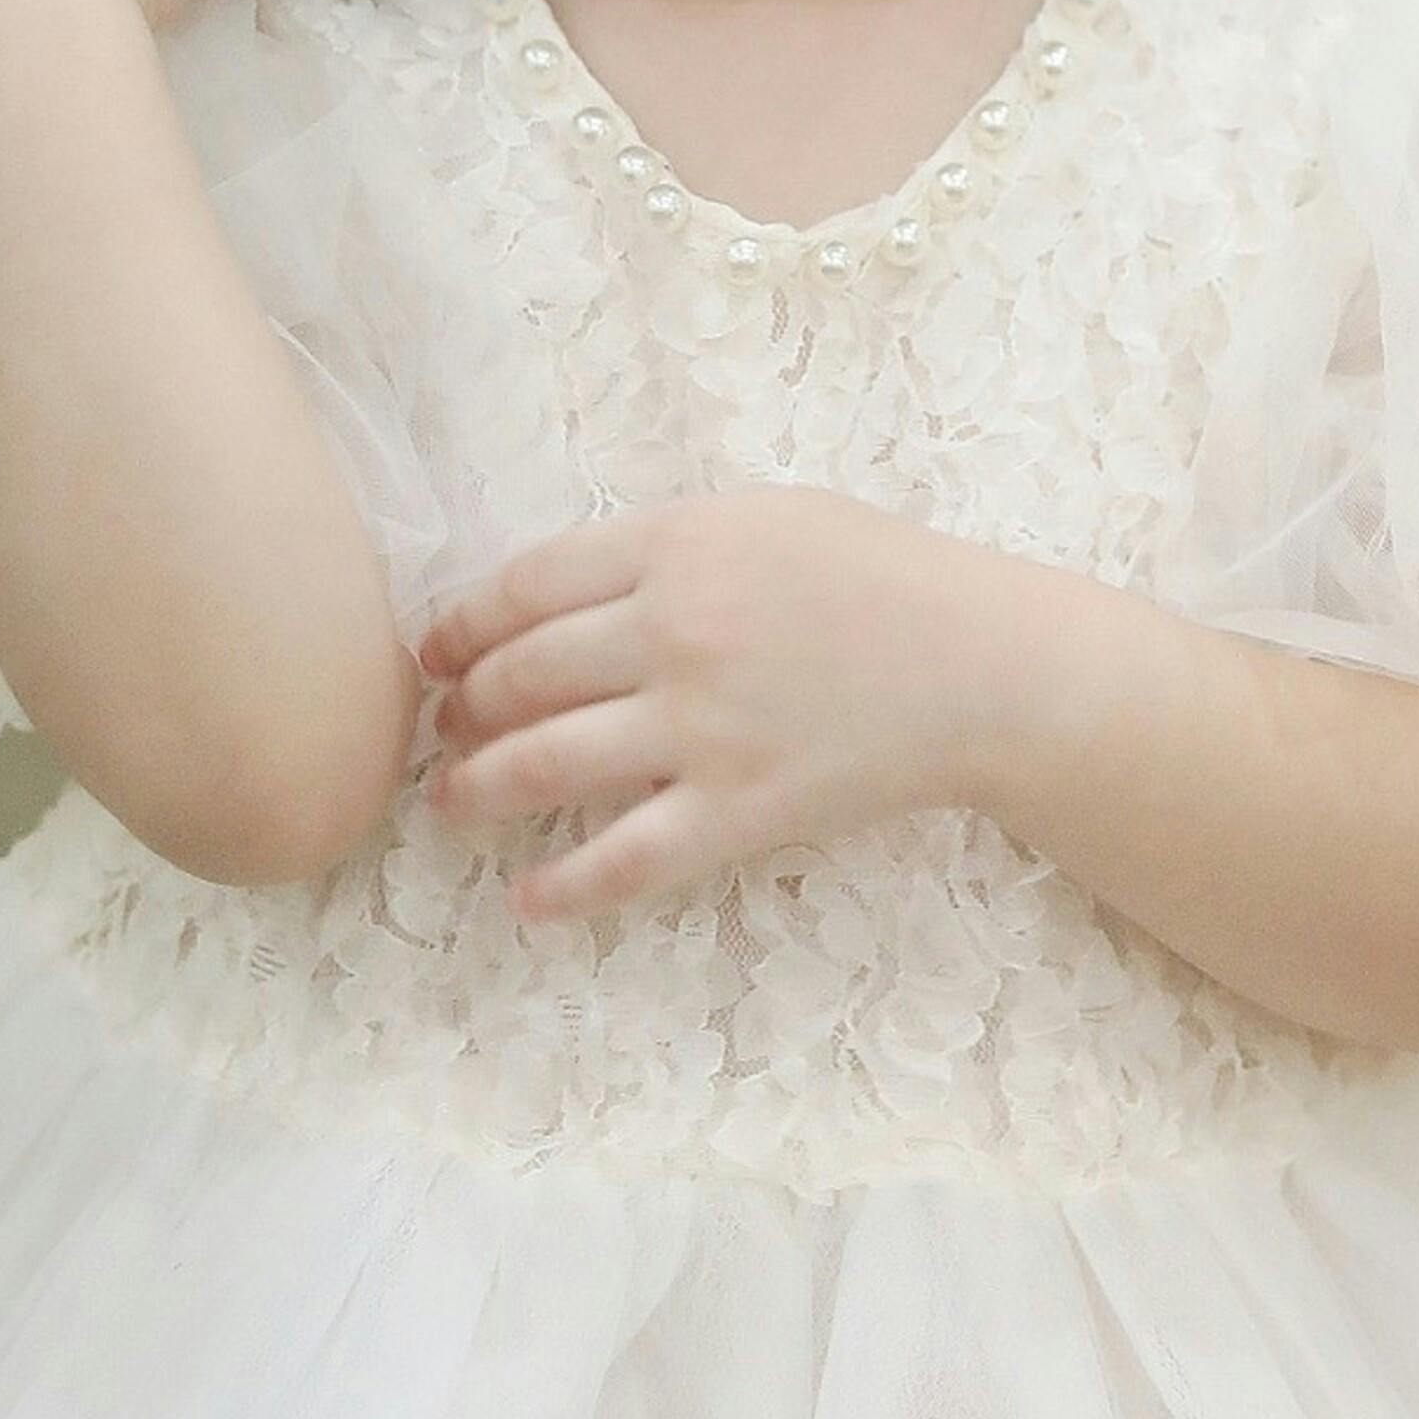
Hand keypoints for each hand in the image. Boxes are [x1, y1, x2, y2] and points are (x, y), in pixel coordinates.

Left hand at [415, 491, 1021, 919]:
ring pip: (543, 766)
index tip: (434, 652)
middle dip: (463, 708)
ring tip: (450, 801)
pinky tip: (524, 900)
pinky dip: (561, 888)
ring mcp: (700, 729)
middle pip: (519, 676)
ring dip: (476, 789)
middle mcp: (672, 634)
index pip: (521, 588)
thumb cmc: (880, 578)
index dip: (461, 625)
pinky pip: (623, 861)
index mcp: (675, 548)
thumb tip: (552, 595)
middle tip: (446, 728)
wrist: (984, 667)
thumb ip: (659, 548)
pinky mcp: (736, 811)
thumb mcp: (764, 518)